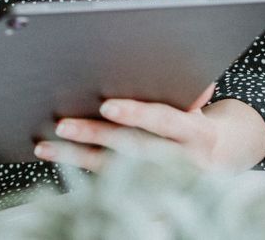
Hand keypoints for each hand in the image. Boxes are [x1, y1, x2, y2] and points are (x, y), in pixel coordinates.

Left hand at [34, 85, 264, 171]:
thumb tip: (176, 66)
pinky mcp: (147, 198)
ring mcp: (164, 183)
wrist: (219, 162)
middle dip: (95, 136)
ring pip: (114, 172)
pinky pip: (109, 189)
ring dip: (77, 158)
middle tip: (62, 125)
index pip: (164, 120)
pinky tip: (56, 163)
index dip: (136, 113)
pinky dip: (80, 175)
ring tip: (45, 145)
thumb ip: (186, 89)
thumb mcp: (198, 104)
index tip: (106, 106)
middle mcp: (182, 162)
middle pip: (132, 148)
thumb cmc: (196, 122)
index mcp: (196, 134)